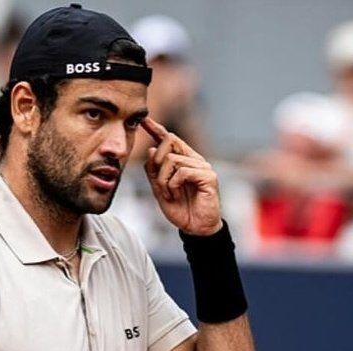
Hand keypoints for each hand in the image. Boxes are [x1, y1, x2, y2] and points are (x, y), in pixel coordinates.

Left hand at [141, 117, 222, 235]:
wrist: (196, 228)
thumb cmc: (181, 210)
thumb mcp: (160, 190)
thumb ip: (154, 171)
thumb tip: (151, 149)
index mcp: (183, 160)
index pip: (169, 139)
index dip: (156, 129)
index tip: (144, 121)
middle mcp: (194, 159)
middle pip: (169, 141)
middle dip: (156, 161)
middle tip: (158, 182)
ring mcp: (202, 166)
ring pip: (172, 159)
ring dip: (163, 180)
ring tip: (169, 195)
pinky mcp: (208, 176)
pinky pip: (182, 171)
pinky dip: (173, 185)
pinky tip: (175, 195)